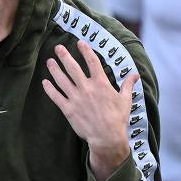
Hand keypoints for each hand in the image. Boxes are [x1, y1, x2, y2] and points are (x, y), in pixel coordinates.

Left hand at [42, 41, 138, 180]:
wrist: (107, 138)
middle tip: (58, 48)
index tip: (80, 43)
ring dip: (54, 69)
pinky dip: (49, 89)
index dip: (85, 50)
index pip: (92, 62)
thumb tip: (135, 74)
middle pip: (73, 67)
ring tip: (49, 61)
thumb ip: (128, 85)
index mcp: (101, 83)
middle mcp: (86, 88)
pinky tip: (45, 82)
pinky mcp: (68, 109)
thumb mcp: (125, 100)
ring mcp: (76, 98)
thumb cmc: (118, 119)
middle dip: (64, 56)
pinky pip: (56, 97)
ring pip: (62, 80)